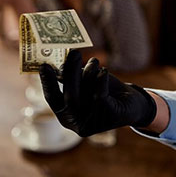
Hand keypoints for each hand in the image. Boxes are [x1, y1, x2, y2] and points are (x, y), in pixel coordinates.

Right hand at [39, 50, 156, 136]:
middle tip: (73, 53)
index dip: (47, 83)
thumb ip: (72, 78)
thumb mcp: (85, 82)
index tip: (44, 65)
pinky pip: (101, 97)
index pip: (52, 99)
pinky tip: (103, 71)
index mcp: (66, 115)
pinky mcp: (109, 119)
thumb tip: (58, 66)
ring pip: (86, 96)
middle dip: (71, 73)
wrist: (131, 102)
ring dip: (89, 74)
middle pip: (69, 98)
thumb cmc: (103, 90)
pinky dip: (100, 81)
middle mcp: (77, 123)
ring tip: (94, 61)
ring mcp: (93, 123)